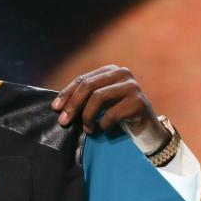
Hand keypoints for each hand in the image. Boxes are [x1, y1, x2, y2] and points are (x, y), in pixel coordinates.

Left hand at [51, 65, 167, 151]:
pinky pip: (112, 113)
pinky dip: (104, 124)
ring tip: (87, 129)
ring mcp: (132, 86)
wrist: (146, 128)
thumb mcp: (100, 103)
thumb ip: (84, 98)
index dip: (67, 94)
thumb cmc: (118, 114)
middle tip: (64, 121)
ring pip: (98, 97)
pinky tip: (104, 130)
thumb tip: (57, 106)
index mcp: (110, 70)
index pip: (82, 80)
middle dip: (73, 105)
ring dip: (87, 116)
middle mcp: (122, 73)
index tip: (55, 108)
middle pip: (88, 86)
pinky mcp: (139, 102)